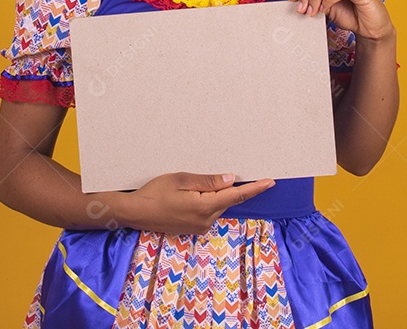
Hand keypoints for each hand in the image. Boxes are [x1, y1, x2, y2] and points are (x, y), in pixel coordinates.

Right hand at [125, 172, 274, 234]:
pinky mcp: (194, 229)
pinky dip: (208, 202)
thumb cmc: (155, 193)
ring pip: (217, 206)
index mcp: (204, 206)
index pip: (236, 195)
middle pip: (226, 200)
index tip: (270, 182)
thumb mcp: (182, 179)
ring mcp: (200, 227)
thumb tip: (230, 179)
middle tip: (215, 177)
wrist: (136, 213)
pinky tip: (192, 196)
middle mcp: (205, 220)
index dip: (254, 188)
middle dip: (228, 188)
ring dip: (214, 195)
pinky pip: (209, 212)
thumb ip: (208, 181)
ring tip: (190, 188)